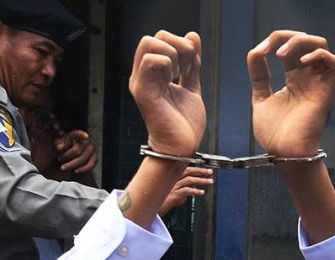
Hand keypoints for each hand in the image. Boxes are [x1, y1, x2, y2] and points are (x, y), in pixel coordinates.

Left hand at [55, 130, 97, 173]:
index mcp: (77, 135)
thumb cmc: (64, 148)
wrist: (71, 155)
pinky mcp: (95, 158)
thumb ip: (58, 144)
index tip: (86, 136)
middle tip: (59, 158)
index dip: (81, 135)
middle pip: (76, 150)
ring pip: (82, 159)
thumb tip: (60, 148)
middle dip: (66, 156)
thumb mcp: (59, 144)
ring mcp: (91, 149)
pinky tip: (75, 171)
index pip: (77, 134)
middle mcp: (86, 141)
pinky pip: (90, 165)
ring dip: (71, 165)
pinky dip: (82, 169)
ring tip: (63, 167)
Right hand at [129, 31, 205, 156]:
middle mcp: (144, 74)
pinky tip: (173, 80)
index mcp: (153, 73)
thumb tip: (193, 36)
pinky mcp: (143, 90)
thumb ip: (192, 63)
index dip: (181, 45)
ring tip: (178, 75)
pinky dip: (167, 63)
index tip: (191, 67)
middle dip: (178, 46)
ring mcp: (141, 81)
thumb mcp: (192, 85)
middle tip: (186, 69)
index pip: (161, 38)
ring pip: (150, 42)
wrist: (181, 147)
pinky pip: (150, 60)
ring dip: (172, 54)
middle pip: (155, 36)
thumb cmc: (184, 124)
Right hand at [158, 165, 213, 213]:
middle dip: (200, 171)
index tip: (203, 169)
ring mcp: (170, 188)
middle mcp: (169, 181)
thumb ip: (177, 197)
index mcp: (167, 179)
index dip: (194, 168)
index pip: (182, 169)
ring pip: (189, 180)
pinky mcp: (172, 196)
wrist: (147, 211)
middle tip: (210, 172)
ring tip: (209, 182)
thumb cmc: (155, 205)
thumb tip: (185, 198)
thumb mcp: (167, 199)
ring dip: (201, 181)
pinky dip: (195, 191)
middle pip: (187, 171)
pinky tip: (201, 193)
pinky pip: (186, 191)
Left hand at [248, 31, 334, 156]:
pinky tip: (300, 63)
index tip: (259, 52)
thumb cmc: (275, 134)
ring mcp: (317, 83)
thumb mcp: (261, 98)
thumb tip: (254, 51)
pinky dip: (318, 55)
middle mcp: (307, 77)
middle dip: (286, 37)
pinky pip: (334, 63)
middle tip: (270, 48)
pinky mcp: (326, 91)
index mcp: (293, 78)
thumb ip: (259, 75)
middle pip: (305, 40)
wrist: (284, 154)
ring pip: (320, 45)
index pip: (289, 47)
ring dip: (301, 41)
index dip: (274, 42)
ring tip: (282, 54)